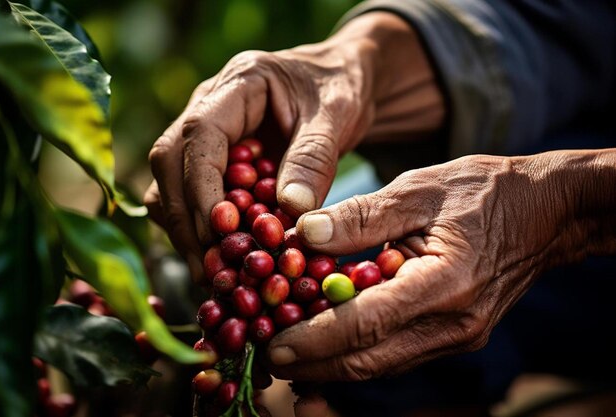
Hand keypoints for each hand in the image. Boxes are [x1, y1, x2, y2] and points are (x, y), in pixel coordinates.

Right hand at [143, 11, 443, 280]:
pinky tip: (225, 259)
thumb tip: (291, 212)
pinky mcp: (214, 162)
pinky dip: (202, 231)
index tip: (221, 228)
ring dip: (186, 231)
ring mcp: (206, 136)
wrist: (338, 82)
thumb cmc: (339, 89)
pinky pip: (191, 198)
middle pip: (170, 163)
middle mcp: (208, 108)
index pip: (200, 135)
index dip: (202, 185)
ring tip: (215, 273)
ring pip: (170, 184)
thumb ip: (314, 158)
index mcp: (237, 84)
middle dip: (186, 219)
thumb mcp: (337, 115)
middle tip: (212, 268)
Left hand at [267, 150, 615, 380]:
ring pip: (381, 364)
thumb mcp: (421, 187)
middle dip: (314, 365)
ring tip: (288, 354)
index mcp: (445, 282)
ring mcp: (457, 335)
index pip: (367, 323)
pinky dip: (358, 353)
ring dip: (331, 365)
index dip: (314, 338)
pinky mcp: (454, 334)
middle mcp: (453, 322)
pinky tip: (329, 345)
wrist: (547, 213)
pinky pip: (396, 353)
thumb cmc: (485, 191)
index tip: (273, 345)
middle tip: (267, 357)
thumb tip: (303, 233)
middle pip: (369, 360)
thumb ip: (362, 214)